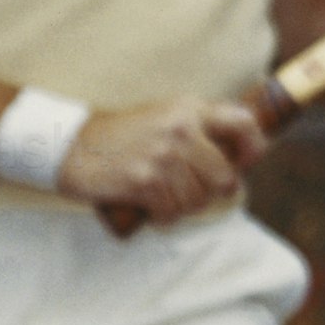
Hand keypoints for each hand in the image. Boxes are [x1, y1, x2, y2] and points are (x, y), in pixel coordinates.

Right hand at [55, 95, 265, 222]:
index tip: (242, 163)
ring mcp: (163, 156)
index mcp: (190, 109)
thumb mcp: (165, 116)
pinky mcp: (144, 181)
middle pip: (225, 177)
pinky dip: (164, 216)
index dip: (253, 148)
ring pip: (199, 200)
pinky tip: (152, 206)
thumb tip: (240, 156)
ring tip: (167, 196)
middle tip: (193, 191)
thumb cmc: (123, 136)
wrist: (71, 145)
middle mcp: (182, 129)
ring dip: (184, 207)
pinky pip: (172, 213)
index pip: (244, 123)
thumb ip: (200, 128)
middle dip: (213, 192)